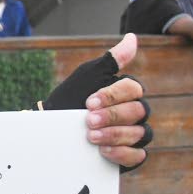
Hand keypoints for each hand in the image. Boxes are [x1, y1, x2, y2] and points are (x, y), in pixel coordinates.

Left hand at [76, 34, 150, 170]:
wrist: (52, 129)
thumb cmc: (70, 99)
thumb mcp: (86, 77)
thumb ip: (111, 60)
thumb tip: (132, 37)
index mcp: (127, 92)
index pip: (134, 89)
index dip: (113, 96)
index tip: (89, 101)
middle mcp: (135, 113)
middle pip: (139, 112)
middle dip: (111, 116)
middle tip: (88, 120)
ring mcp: (134, 134)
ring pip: (141, 133)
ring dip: (115, 134)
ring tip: (91, 137)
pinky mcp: (127, 154)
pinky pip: (138, 156)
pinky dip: (123, 153)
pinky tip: (103, 151)